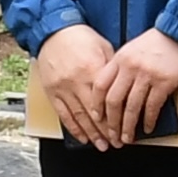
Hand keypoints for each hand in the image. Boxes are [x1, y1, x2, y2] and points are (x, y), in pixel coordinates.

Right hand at [30, 23, 118, 143]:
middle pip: (94, 113)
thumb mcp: (103, 48)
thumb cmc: (81, 37)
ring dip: (91, 134)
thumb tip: (124, 88)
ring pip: (79, 117)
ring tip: (102, 146)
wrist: (53, 30)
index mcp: (93, 70)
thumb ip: (112, 69)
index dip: (116, 118)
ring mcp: (63, 88)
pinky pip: (63, 114)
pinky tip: (82, 137)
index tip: (125, 129)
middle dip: (106, 131)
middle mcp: (77, 81)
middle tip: (117, 143)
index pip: (107, 101)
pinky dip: (73, 128)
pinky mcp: (52, 91)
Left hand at [93, 28, 177, 149]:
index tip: (96, 118)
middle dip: (111, 123)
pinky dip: (148, 120)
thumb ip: (121, 66)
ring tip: (127, 138)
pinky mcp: (164, 82)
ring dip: (128, 126)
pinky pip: (152, 107)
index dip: (96, 105)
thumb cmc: (158, 41)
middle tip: (112, 136)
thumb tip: (114, 90)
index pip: (100, 85)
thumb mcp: (132, 48)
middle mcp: (130, 68)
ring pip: (132, 107)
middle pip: (114, 101)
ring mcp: (147, 75)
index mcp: (120, 58)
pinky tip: (148, 127)